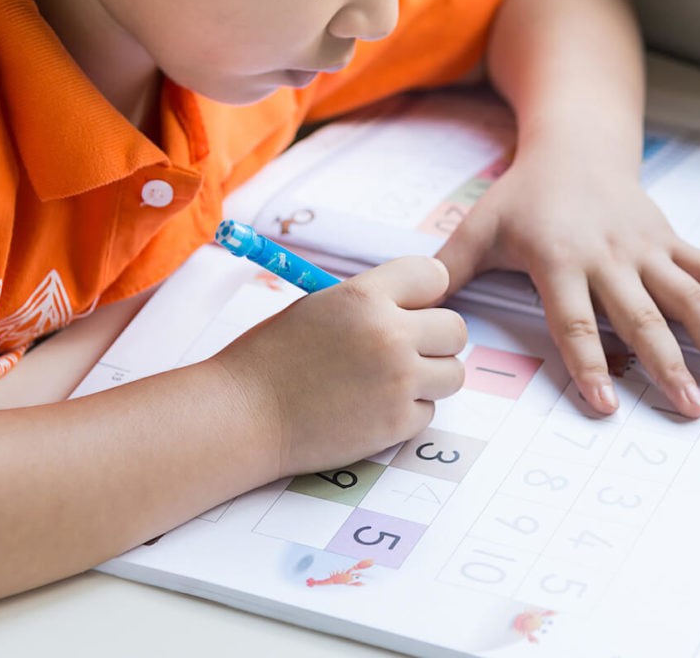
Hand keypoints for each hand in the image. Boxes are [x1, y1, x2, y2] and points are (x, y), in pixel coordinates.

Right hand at [212, 256, 466, 475]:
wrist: (244, 414)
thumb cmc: (272, 357)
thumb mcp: (320, 307)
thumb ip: (371, 302)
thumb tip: (417, 306)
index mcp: (365, 296)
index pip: (434, 276)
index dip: (424, 294)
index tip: (409, 308)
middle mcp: (389, 335)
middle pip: (455, 329)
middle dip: (434, 339)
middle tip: (404, 350)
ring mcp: (397, 382)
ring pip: (453, 373)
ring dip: (429, 378)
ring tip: (390, 381)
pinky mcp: (396, 424)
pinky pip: (429, 412)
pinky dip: (408, 412)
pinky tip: (372, 408)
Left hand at [435, 149, 699, 418]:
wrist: (574, 147)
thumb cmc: (522, 196)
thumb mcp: (480, 227)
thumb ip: (450, 269)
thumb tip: (419, 306)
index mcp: (559, 259)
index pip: (575, 320)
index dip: (590, 365)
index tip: (607, 406)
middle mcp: (609, 256)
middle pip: (641, 318)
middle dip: (666, 366)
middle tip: (688, 411)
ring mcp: (645, 248)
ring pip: (687, 297)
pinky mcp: (670, 240)